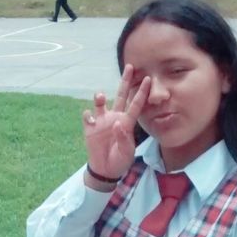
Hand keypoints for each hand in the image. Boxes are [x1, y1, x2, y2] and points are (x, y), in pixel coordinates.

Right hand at [82, 64, 150, 180]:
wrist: (105, 170)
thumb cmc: (120, 160)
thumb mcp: (126, 152)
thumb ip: (123, 138)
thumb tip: (116, 123)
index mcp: (127, 123)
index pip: (136, 105)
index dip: (142, 92)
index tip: (148, 79)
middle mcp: (115, 117)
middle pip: (121, 95)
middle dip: (125, 81)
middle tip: (130, 67)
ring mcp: (102, 121)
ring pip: (101, 102)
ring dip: (100, 97)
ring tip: (101, 97)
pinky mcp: (90, 127)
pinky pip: (88, 116)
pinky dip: (88, 115)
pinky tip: (90, 119)